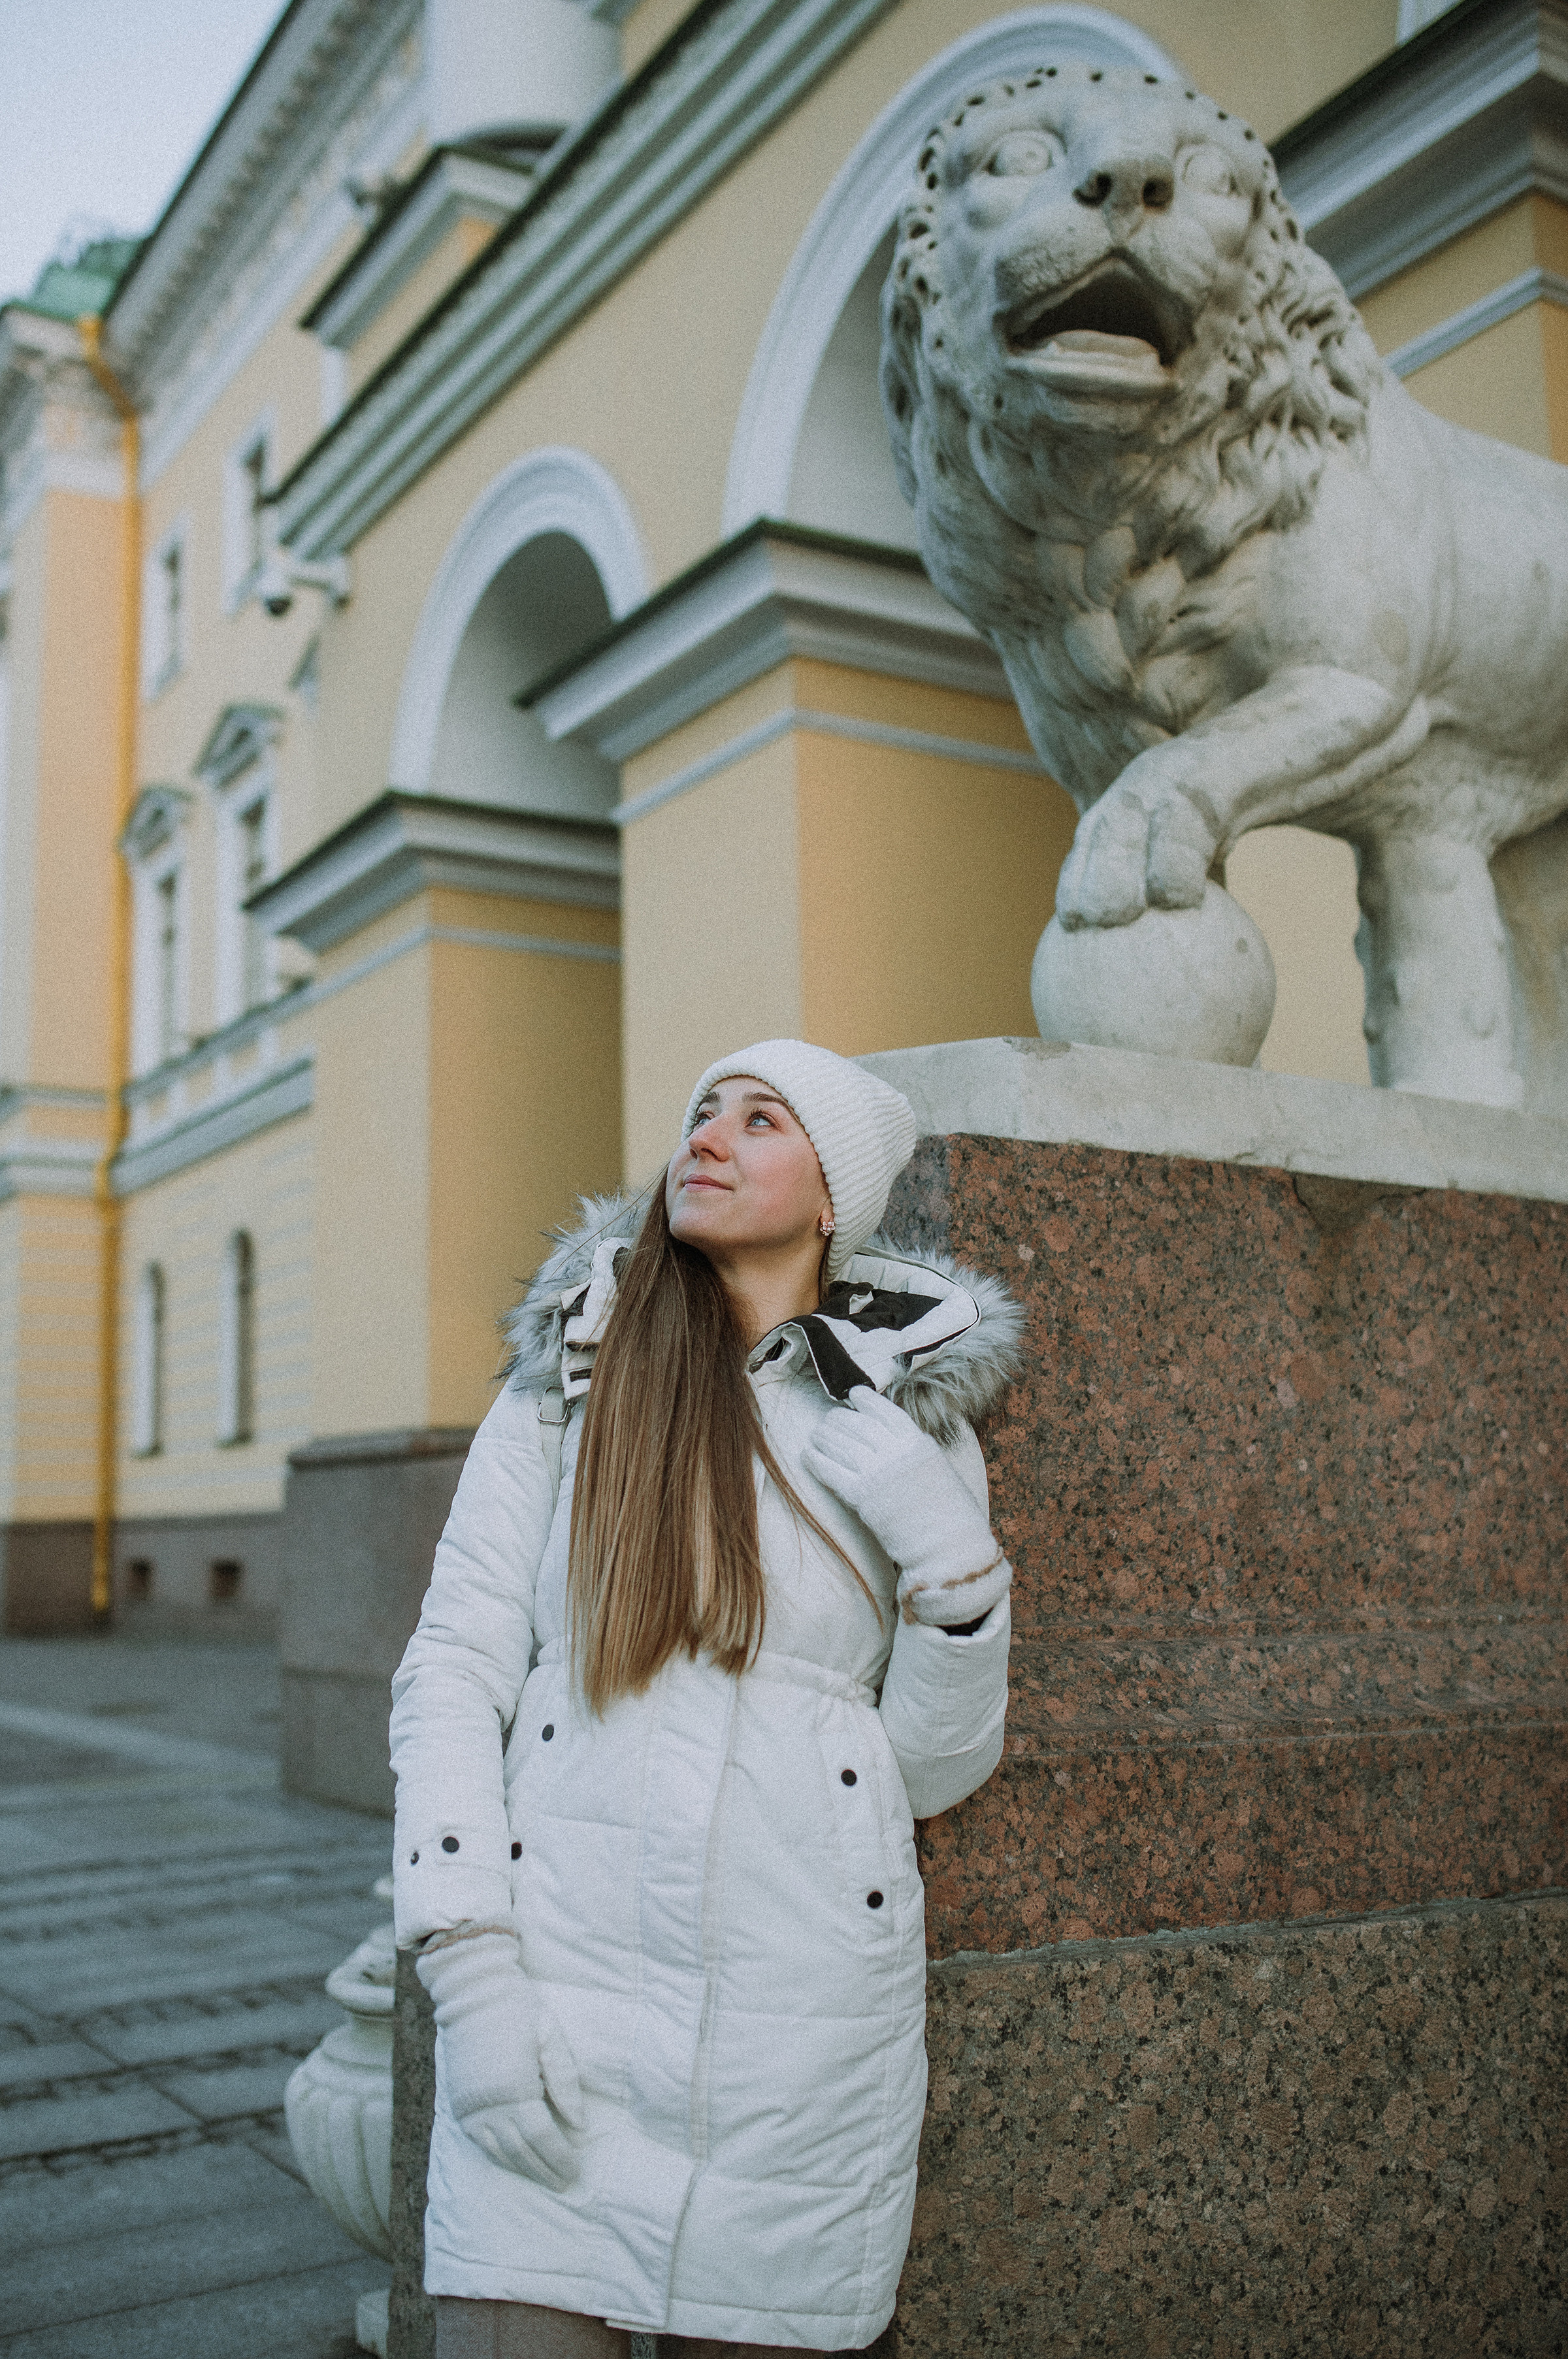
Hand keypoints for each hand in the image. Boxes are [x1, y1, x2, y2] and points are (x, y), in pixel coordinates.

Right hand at [416, 1930, 582, 2185]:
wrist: (472, 1992)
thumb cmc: (518, 2010)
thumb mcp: (550, 2037)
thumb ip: (565, 2082)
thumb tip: (580, 2124)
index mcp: (515, 2088)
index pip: (541, 2137)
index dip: (559, 2157)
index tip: (575, 2170)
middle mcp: (489, 2105)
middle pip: (520, 2152)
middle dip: (544, 2170)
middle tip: (564, 2183)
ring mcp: (470, 2108)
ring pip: (498, 2152)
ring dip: (522, 2168)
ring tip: (543, 2178)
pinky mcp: (459, 2105)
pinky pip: (479, 2142)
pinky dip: (499, 2156)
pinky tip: (513, 2161)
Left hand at [802, 1388, 1010, 1626]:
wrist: (949, 1546)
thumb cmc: (950, 1511)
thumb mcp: (938, 1466)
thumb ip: (913, 1449)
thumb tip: (889, 1436)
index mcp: (918, 1442)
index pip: (884, 1410)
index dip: (865, 1399)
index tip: (854, 1394)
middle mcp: (896, 1452)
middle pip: (856, 1424)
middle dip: (838, 1419)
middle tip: (829, 1421)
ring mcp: (877, 1473)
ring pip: (840, 1443)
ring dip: (823, 1437)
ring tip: (816, 1436)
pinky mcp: (861, 1497)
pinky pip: (830, 1471)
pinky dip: (816, 1461)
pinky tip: (808, 1456)